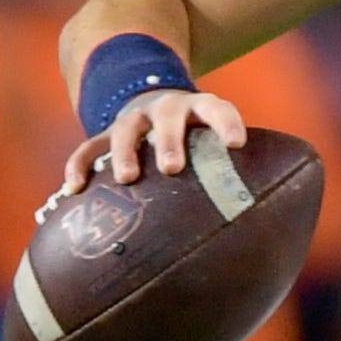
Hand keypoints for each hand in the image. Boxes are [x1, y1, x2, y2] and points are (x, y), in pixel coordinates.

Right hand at [55, 87, 245, 199]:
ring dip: (126, 152)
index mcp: (198, 109)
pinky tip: (74, 190)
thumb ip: (234, 178)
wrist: (153, 102)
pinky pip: (88, 148)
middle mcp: (165, 110)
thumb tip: (266, 237)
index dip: (226, 123)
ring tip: (127, 178)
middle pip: (168, 118)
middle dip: (170, 141)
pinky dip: (79, 166)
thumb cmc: (195, 143)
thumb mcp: (214, 146)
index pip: (216, 108)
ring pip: (126, 130)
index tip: (236, 144)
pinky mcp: (105, 135)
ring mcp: (133, 120)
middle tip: (173, 169)